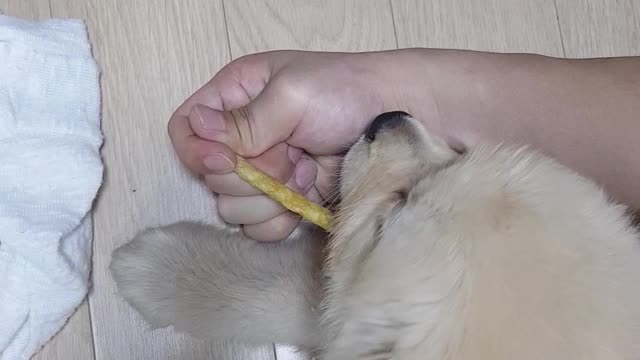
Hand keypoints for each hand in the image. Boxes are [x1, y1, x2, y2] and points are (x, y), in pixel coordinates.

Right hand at [168, 51, 402, 240]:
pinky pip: (259, 227)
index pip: (186, 129)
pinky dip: (279, 218)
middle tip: (289, 156)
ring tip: (304, 171)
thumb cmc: (349, 92)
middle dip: (249, 176)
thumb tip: (197, 131)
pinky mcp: (285, 199)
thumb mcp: (294, 94)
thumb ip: (245, 120)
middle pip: (209, 177)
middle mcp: (243, 136)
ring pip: (232, 207)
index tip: (230, 161)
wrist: (400, 118)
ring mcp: (264, 171)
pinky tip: (306, 193)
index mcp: (236, 96)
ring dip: (268, 197)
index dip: (198, 152)